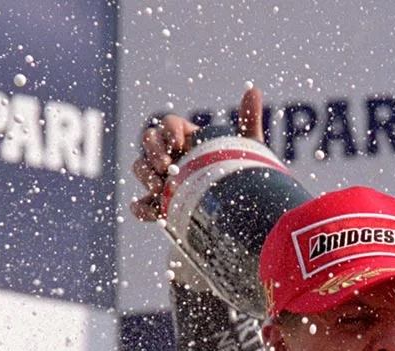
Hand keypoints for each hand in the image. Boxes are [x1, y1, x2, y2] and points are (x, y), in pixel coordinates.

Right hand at [131, 85, 266, 220]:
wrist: (238, 208)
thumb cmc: (239, 172)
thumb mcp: (246, 149)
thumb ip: (248, 120)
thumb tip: (254, 90)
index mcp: (187, 136)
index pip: (169, 124)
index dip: (169, 131)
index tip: (179, 144)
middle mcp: (170, 154)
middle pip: (149, 141)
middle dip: (154, 151)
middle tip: (167, 167)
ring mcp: (160, 178)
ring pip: (140, 168)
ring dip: (146, 175)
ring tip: (160, 188)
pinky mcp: (158, 205)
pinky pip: (141, 205)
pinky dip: (142, 209)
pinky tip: (156, 215)